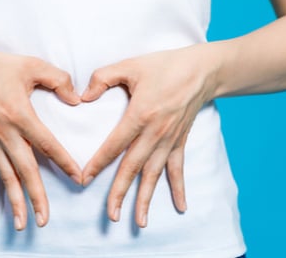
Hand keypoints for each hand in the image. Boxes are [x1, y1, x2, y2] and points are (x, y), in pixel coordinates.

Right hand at [0, 45, 81, 230]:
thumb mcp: (31, 65)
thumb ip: (58, 80)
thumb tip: (76, 99)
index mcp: (21, 115)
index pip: (47, 144)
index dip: (64, 162)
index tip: (78, 178)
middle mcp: (6, 134)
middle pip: (25, 170)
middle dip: (36, 196)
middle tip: (44, 219)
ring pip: (6, 177)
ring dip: (14, 201)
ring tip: (23, 224)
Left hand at [81, 44, 218, 227]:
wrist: (202, 70)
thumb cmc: (164, 66)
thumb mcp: (130, 65)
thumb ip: (103, 78)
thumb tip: (83, 96)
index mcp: (140, 114)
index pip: (114, 145)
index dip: (98, 163)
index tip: (84, 179)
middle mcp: (155, 133)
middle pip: (133, 167)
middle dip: (120, 192)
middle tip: (111, 215)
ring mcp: (169, 140)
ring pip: (154, 174)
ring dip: (146, 198)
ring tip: (139, 221)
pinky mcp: (180, 141)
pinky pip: (178, 168)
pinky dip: (178, 188)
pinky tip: (180, 207)